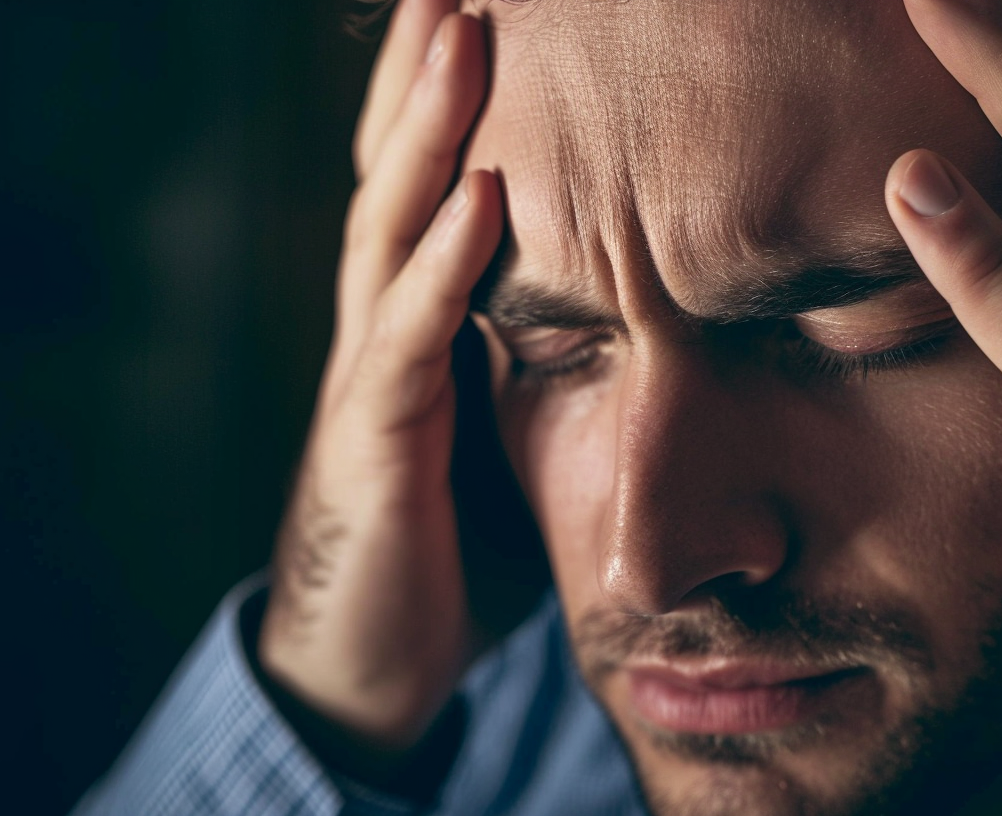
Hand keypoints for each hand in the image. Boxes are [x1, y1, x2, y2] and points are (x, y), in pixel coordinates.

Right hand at [256, 0, 499, 779]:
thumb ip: (543, 364)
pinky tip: (482, 193)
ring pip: (390, 230)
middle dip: (429, 71)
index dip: (450, 96)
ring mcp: (370, 381)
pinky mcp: (376, 448)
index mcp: (418, 323)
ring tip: (463, 31)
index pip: (431, 186)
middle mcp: (383, 330)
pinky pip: (409, 343)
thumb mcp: (505, 436)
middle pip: (400, 174)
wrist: (367, 666)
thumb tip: (635, 311)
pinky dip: (443, 264)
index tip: (486, 6)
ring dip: (430, 129)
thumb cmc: (445, 547)